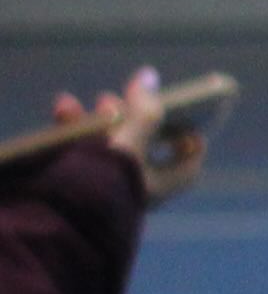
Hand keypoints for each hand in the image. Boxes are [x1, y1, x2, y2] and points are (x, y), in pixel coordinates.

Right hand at [50, 71, 202, 204]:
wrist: (54, 218)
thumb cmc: (103, 184)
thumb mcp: (130, 146)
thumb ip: (144, 113)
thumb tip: (149, 75)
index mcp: (157, 186)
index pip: (186, 167)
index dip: (188, 142)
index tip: (184, 119)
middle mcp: (132, 189)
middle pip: (139, 148)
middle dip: (125, 118)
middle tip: (109, 99)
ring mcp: (102, 187)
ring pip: (102, 146)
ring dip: (92, 119)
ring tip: (71, 103)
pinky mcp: (72, 184)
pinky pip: (74, 153)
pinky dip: (69, 130)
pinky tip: (61, 109)